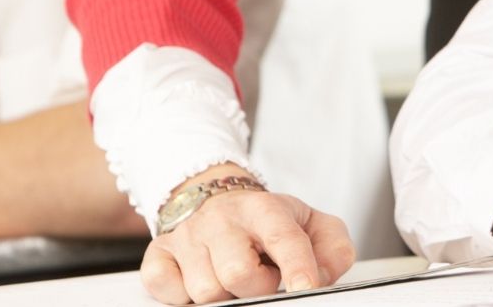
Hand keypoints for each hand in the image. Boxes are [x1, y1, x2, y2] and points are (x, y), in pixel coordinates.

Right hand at [140, 168, 353, 304]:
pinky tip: (198, 279)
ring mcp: (188, 235)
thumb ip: (332, 247)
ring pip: (204, 289)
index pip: (283, 237)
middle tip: (261, 276)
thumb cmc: (265, 221)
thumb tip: (322, 275)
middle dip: (255, 287)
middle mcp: (223, 219)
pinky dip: (179, 294)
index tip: (305, 286)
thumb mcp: (309, 223)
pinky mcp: (160, 251)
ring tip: (230, 275)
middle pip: (237, 272)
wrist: (217, 198)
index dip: (297, 265)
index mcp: (264, 209)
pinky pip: (163, 284)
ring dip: (222, 294)